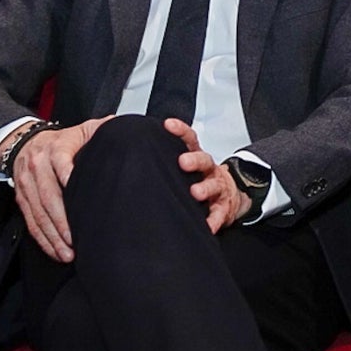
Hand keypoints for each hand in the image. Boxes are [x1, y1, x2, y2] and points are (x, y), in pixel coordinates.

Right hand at [10, 116, 112, 262]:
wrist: (24, 141)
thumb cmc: (62, 139)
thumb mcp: (83, 128)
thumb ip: (104, 128)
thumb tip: (127, 130)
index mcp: (55, 148)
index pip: (60, 162)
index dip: (68, 175)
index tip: (76, 189)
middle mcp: (37, 166)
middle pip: (48, 197)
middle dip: (61, 221)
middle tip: (75, 240)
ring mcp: (27, 184)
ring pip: (38, 213)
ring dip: (52, 236)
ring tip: (67, 251)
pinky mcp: (22, 198)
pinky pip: (30, 221)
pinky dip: (42, 238)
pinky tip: (54, 249)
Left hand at [164, 118, 249, 232]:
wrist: (230, 197)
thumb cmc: (199, 180)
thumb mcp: (186, 164)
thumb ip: (161, 155)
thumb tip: (120, 133)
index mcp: (197, 157)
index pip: (189, 139)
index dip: (180, 131)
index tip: (167, 125)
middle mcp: (208, 170)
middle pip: (204, 159)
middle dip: (194, 160)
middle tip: (182, 162)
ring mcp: (217, 188)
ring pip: (213, 185)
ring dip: (205, 189)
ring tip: (196, 193)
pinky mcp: (223, 208)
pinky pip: (219, 214)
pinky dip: (214, 220)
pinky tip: (207, 226)